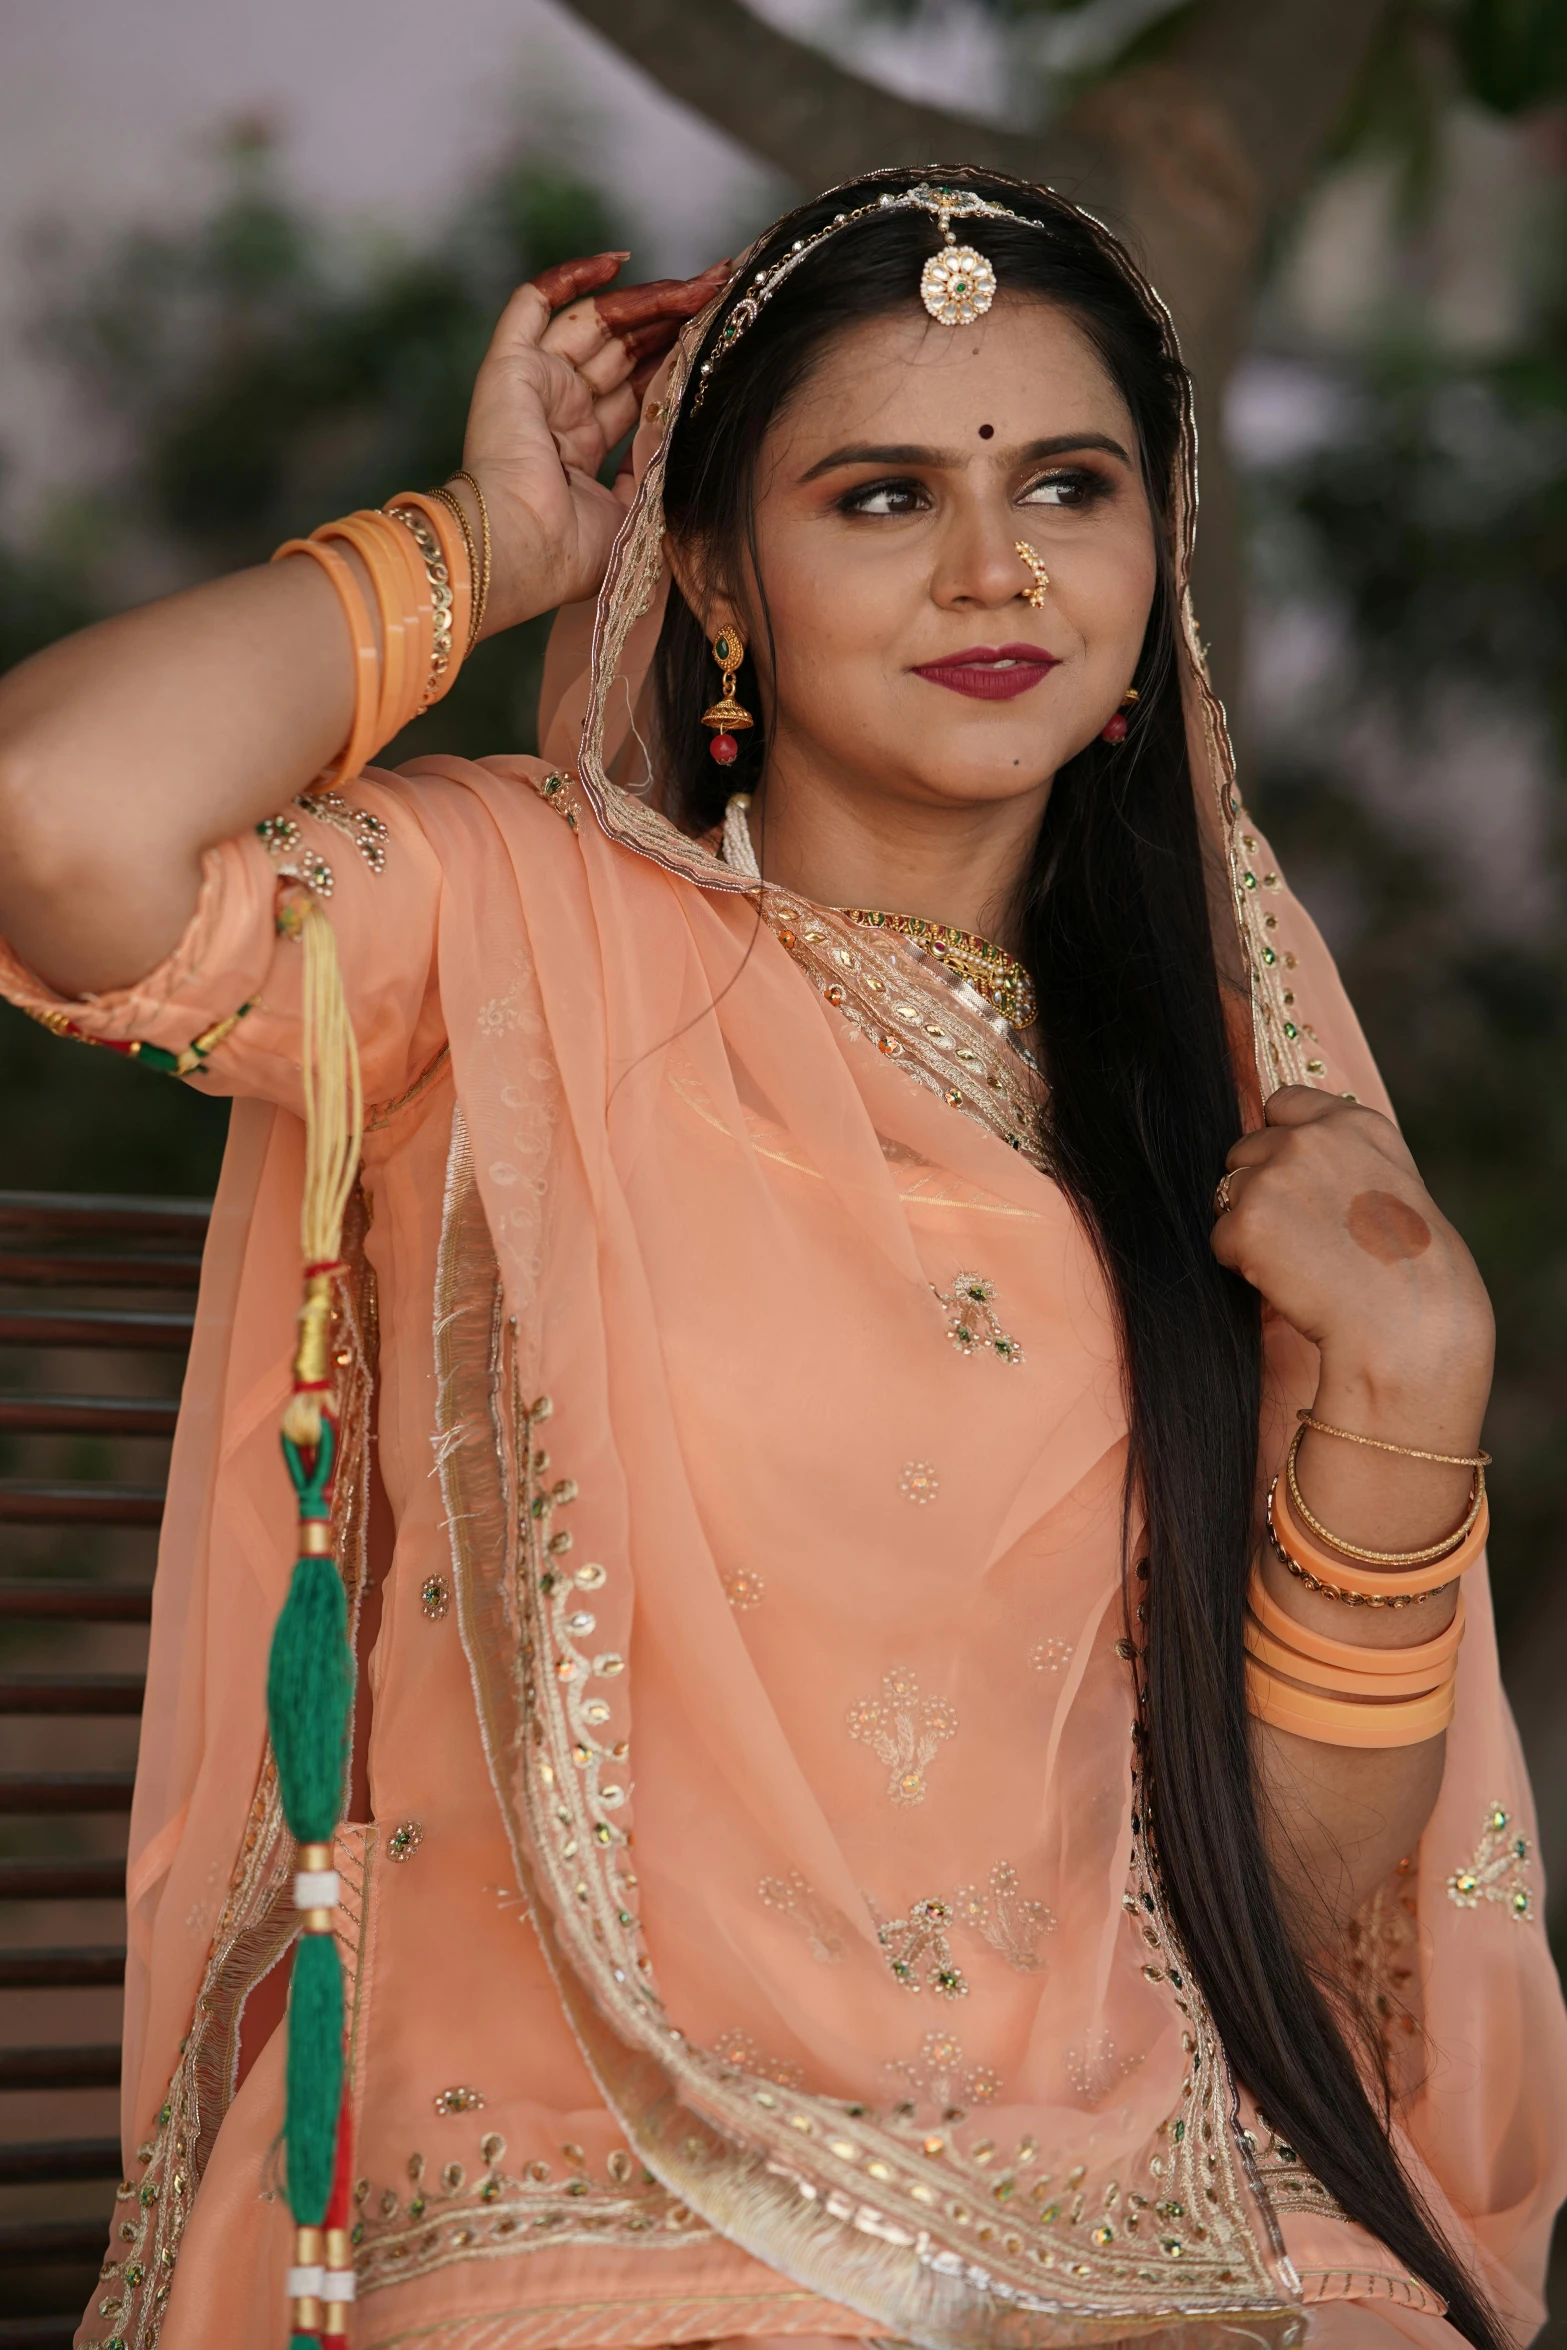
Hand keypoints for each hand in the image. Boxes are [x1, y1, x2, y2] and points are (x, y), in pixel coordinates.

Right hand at [458, 251, 729, 633]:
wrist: (522, 551)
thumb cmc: (574, 551)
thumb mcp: (638, 511)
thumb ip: (660, 465)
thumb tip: (691, 427)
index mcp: (581, 448)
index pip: (635, 387)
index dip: (674, 359)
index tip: (720, 335)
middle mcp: (557, 411)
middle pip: (622, 348)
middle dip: (672, 319)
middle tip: (720, 293)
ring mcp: (534, 386)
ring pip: (594, 321)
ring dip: (646, 299)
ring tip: (698, 285)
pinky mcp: (509, 367)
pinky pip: (532, 303)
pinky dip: (570, 277)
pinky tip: (617, 262)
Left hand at [1210, 1088, 1492, 1443]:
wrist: (1409, 1323)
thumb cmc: (1415, 1270)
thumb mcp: (1394, 1186)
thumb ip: (1344, 1160)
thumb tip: (1296, 1155)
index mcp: (1354, 1123)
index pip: (1283, 1103)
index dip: (1280, 1141)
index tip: (1295, 1176)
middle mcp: (1309, 1138)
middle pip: (1245, 1149)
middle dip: (1260, 1186)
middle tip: (1303, 1235)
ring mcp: (1273, 1177)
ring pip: (1228, 1194)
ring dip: (1251, 1224)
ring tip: (1302, 1260)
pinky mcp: (1245, 1223)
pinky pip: (1221, 1239)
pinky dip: (1242, 1264)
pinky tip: (1288, 1281)